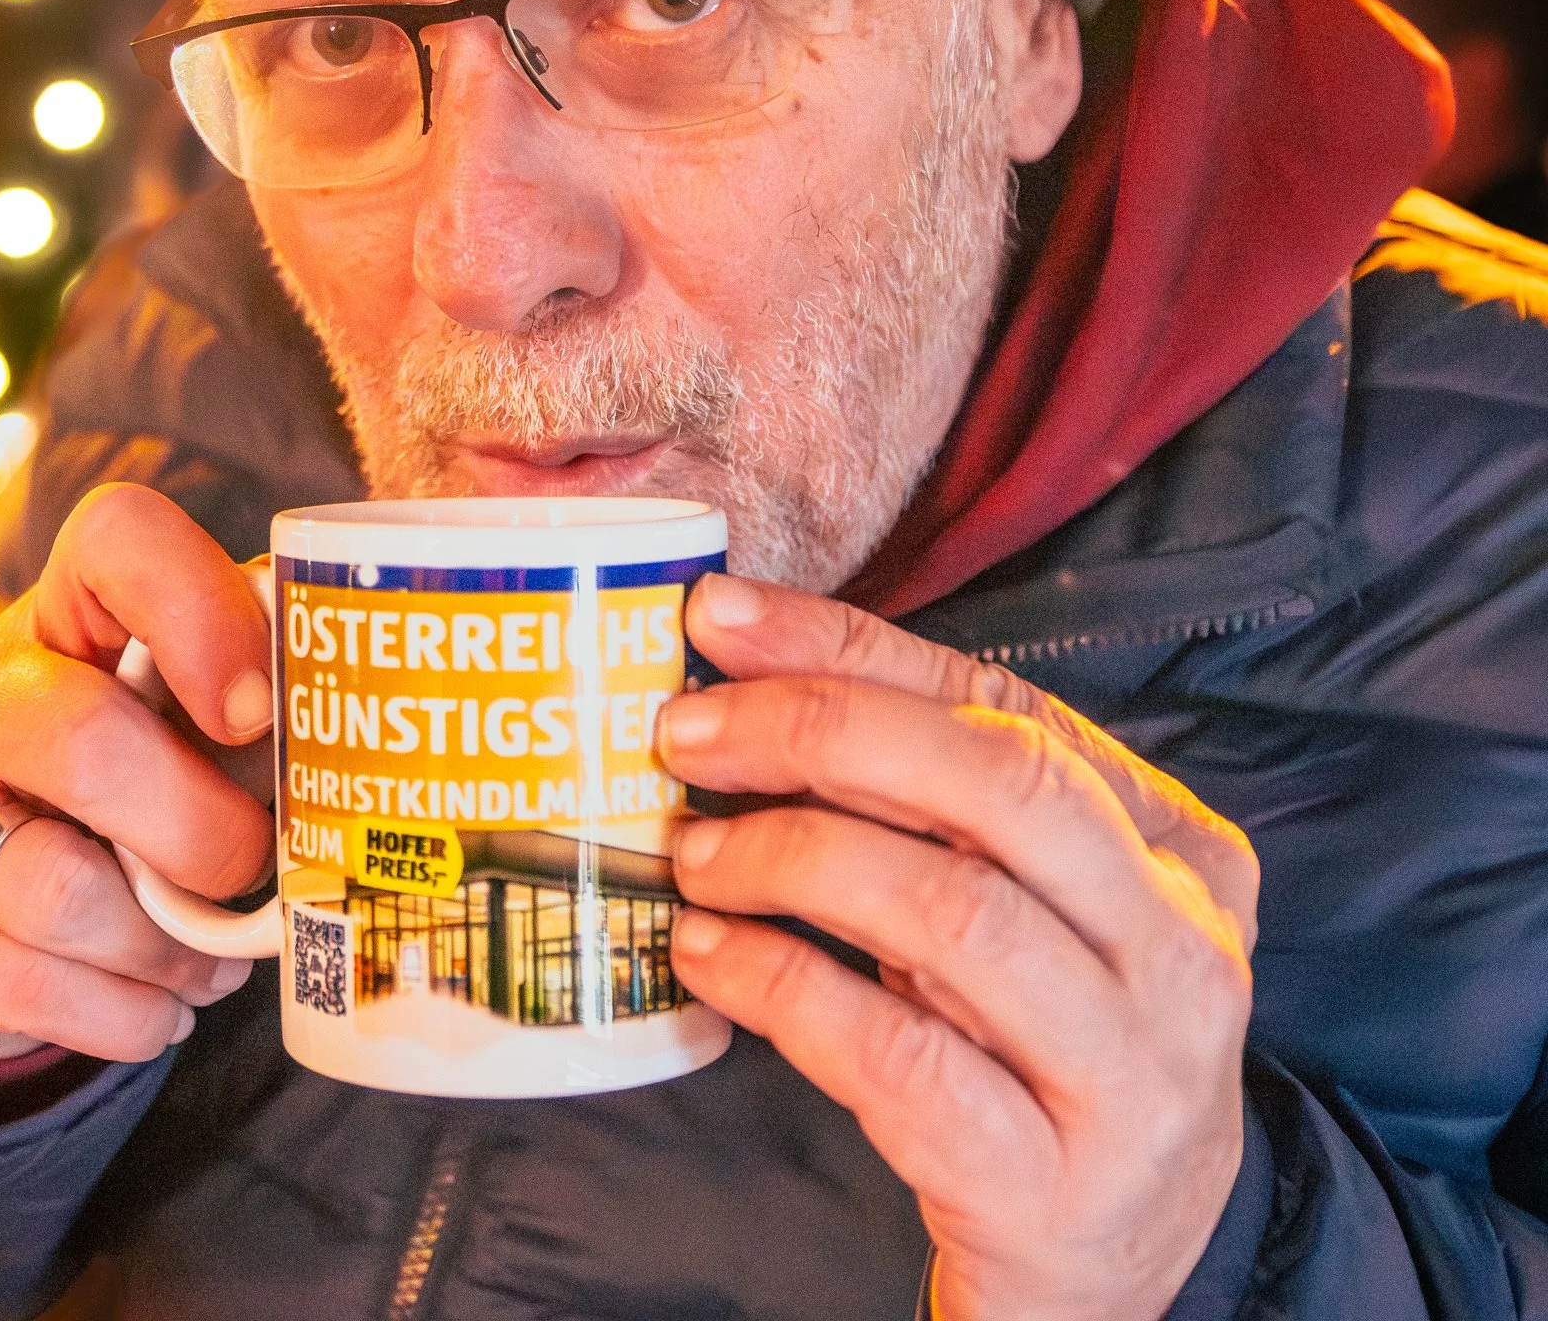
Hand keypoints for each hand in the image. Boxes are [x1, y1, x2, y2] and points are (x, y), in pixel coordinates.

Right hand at [0, 484, 276, 1061]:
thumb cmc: (130, 782)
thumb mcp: (186, 723)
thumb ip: (260, 712)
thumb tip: (356, 766)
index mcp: (67, 606)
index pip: (120, 538)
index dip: (199, 612)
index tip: (260, 714)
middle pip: (84, 740)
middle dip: (198, 832)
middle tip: (247, 871)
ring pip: (55, 889)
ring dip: (160, 947)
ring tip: (206, 960)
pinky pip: (17, 984)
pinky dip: (117, 1014)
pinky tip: (153, 1006)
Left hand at [657, 574, 1256, 1320]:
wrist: (1101, 1281)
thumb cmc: (1030, 1046)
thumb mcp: (1006, 903)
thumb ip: (914, 788)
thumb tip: (741, 650)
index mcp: (1182, 853)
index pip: (1005, 707)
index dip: (852, 649)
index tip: (719, 617)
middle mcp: (1184, 957)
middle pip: (1000, 787)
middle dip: (823, 732)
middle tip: (687, 734)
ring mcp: (1133, 1083)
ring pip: (954, 916)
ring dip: (794, 859)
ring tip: (692, 856)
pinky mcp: (1053, 1195)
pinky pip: (901, 1061)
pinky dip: (786, 989)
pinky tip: (710, 957)